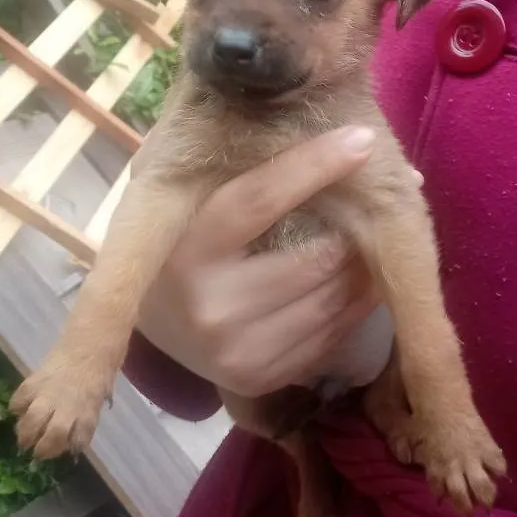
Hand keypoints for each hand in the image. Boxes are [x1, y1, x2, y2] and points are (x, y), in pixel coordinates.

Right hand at [137, 126, 401, 397]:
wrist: (144, 320)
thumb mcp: (194, 203)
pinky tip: (358, 284)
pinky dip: (353, 307)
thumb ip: (252, 174)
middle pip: (310, 258)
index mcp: (185, 247)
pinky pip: (327, 337)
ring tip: (370, 244)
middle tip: (371, 206)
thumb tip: (349, 141)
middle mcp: (207, 303)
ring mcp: (232, 348)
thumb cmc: (182, 242)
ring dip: (361, 270)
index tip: (361, 139)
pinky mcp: (255, 377)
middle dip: (351, 230)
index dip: (315, 165)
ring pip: (328, 300)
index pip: (258, 198)